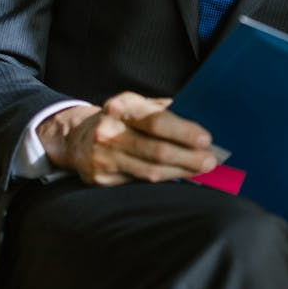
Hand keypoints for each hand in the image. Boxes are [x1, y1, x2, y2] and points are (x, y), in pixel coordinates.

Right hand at [38, 91, 216, 185]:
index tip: (206, 139)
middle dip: (188, 157)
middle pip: (156, 150)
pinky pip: (139, 182)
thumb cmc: (121, 120)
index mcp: (122, 106)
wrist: (77, 138)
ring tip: (200, 169)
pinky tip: (177, 176)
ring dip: (180, 171)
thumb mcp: (138, 106)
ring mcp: (103, 156)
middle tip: (210, 160)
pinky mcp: (101, 178)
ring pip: (150, 171)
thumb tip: (201, 119)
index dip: (183, 132)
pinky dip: (162, 181)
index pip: (156, 121)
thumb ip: (165, 111)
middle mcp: (109, 130)